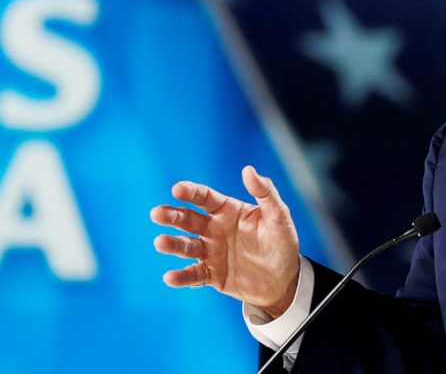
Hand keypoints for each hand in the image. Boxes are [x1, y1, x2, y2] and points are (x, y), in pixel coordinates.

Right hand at [150, 165, 300, 317]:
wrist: (284, 279)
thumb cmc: (282, 242)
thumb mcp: (279, 216)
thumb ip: (265, 193)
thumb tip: (248, 170)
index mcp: (228, 210)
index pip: (204, 197)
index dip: (190, 192)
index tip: (177, 189)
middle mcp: (214, 229)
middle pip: (188, 219)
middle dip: (172, 216)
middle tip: (157, 213)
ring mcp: (211, 252)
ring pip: (186, 246)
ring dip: (172, 244)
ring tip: (160, 243)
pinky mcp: (212, 274)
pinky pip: (193, 275)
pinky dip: (181, 276)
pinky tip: (170, 277)